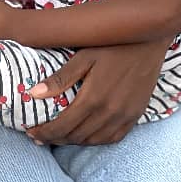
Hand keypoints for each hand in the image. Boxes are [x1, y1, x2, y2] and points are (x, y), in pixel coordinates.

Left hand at [25, 40, 166, 145]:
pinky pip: (113, 138)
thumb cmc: (112, 43)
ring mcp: (125, 116)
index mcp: (93, 98)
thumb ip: (60, 78)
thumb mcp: (84, 56)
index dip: (45, 132)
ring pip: (93, 140)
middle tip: (39, 135)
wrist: (149, 40)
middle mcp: (110, 112)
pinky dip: (96, 140)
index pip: (63, 126)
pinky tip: (85, 135)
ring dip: (73, 141)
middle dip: (55, 138)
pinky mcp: (136, 115)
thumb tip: (33, 94)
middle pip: (76, 136)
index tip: (30, 132)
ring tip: (58, 136)